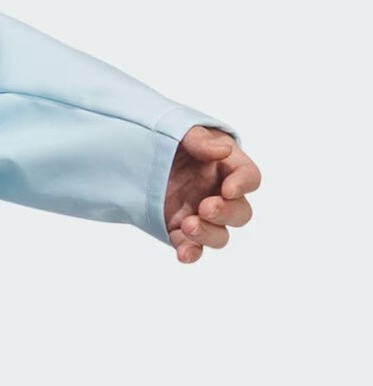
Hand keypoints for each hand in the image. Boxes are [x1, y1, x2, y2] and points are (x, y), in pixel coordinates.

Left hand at [164, 124, 259, 263]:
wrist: (136, 152)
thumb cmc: (169, 139)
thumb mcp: (182, 131)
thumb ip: (200, 139)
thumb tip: (222, 150)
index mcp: (226, 166)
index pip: (249, 177)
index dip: (244, 185)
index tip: (228, 189)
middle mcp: (218, 193)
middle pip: (240, 213)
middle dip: (226, 213)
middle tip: (206, 207)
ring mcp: (200, 214)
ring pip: (220, 234)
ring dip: (209, 234)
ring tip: (189, 225)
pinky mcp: (180, 228)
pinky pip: (191, 247)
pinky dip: (191, 252)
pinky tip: (184, 254)